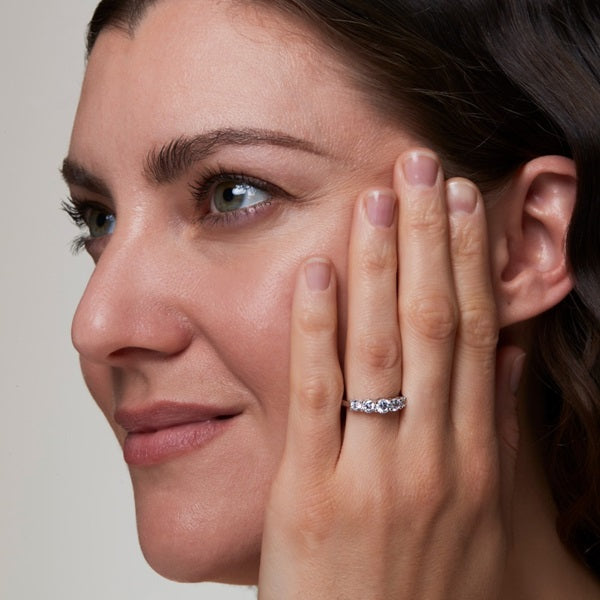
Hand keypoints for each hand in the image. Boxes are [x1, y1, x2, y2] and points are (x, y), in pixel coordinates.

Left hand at [258, 149, 523, 598]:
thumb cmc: (439, 596)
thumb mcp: (503, 522)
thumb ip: (507, 436)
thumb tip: (512, 360)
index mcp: (477, 456)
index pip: (477, 333)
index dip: (470, 260)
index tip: (463, 201)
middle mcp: (433, 454)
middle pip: (434, 322)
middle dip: (428, 237)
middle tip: (419, 164)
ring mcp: (373, 471)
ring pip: (381, 346)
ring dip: (380, 264)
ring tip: (377, 195)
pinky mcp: (312, 492)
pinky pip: (315, 395)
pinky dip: (315, 329)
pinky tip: (314, 273)